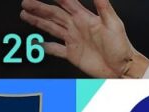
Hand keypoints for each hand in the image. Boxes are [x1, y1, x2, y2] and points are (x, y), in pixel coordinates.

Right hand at [20, 0, 148, 77]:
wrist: (123, 67)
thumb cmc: (122, 46)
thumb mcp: (114, 23)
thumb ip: (103, 6)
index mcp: (85, 18)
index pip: (67, 2)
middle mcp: (77, 27)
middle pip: (54, 14)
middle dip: (40, 7)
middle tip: (26, 2)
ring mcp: (73, 40)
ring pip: (51, 28)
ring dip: (38, 21)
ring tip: (25, 14)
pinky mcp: (72, 54)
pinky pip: (56, 49)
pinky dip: (46, 47)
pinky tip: (37, 43)